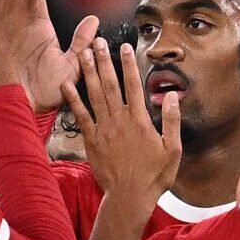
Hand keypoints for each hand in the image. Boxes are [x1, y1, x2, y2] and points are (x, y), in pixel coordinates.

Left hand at [65, 40, 183, 202]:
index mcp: (140, 121)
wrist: (129, 197)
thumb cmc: (154, 176)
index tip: (124, 47)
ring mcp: (104, 129)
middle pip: (111, 84)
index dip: (129, 64)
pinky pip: (80, 115)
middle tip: (98, 42)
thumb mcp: (173, 150)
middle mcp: (120, 120)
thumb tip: (172, 96)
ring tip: (83, 53)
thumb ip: (172, 121)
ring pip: (95, 94)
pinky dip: (73, 98)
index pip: (134, 86)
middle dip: (104, 61)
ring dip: (88, 72)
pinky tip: (66, 83)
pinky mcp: (91, 140)